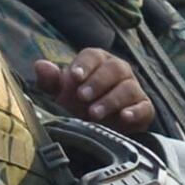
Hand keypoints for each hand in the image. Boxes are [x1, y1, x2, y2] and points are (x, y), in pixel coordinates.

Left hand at [31, 48, 160, 132]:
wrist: (101, 129)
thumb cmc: (78, 105)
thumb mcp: (61, 94)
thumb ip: (51, 81)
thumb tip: (40, 66)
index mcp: (98, 62)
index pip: (93, 55)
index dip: (84, 65)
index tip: (73, 77)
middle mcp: (118, 71)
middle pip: (113, 68)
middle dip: (97, 82)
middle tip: (81, 97)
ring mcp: (133, 89)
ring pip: (127, 87)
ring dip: (110, 100)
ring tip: (94, 114)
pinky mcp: (144, 108)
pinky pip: (144, 107)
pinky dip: (135, 112)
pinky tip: (124, 117)